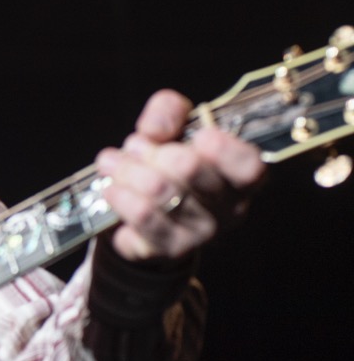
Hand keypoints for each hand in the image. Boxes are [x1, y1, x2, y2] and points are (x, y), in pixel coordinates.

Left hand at [96, 90, 266, 263]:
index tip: (199, 135)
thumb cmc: (166, 165)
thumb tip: (157, 129)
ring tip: (111, 162)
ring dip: (128, 170)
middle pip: (190, 169)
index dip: (224, 150)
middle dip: (152, 151)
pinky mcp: (170, 248)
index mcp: (239, 176)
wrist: (142, 218)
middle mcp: (228, 208)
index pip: (249, 167)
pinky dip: (122, 197)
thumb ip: (169, 112)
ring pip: (160, 191)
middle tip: (133, 145)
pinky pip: (143, 218)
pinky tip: (111, 189)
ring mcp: (201, 233)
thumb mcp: (171, 127)